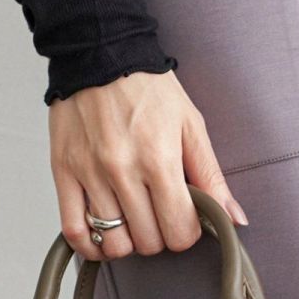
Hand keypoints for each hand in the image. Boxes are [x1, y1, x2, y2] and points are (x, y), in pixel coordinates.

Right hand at [49, 70, 248, 262]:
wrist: (99, 51)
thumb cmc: (147, 88)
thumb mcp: (191, 126)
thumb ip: (211, 177)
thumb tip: (234, 220)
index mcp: (159, 160)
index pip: (179, 232)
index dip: (187, 232)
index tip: (183, 218)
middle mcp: (123, 170)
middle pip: (148, 243)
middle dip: (159, 236)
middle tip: (158, 215)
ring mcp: (90, 174)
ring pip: (113, 244)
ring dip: (128, 241)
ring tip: (132, 222)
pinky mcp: (64, 173)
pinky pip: (74, 231)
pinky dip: (90, 246)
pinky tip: (102, 236)